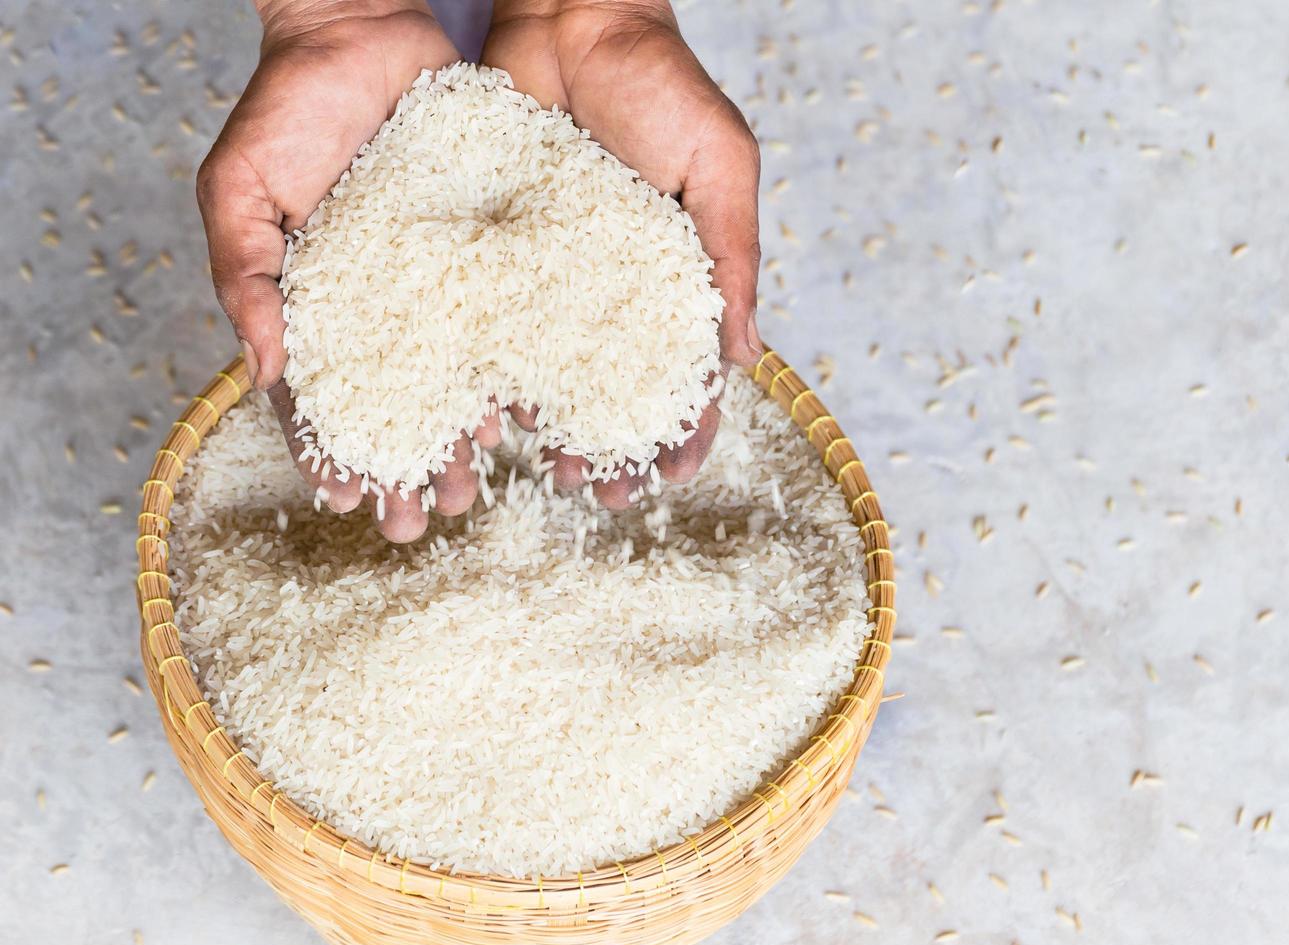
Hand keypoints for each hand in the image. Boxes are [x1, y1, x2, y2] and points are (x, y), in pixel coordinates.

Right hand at [196, 0, 465, 541]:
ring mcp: (443, 283)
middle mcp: (388, 306)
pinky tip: (526, 417)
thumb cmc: (288, 106)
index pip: (321, 395)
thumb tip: (266, 370)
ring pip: (457, 378)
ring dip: (464, 439)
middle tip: (424, 520)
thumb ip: (247, 275)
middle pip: (399, 404)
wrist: (364, 31)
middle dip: (408, 465)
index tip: (349, 501)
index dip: (332, 451)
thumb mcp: (242, 188)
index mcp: (322, 305)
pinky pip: (508, 320)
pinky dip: (515, 370)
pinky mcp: (492, 251)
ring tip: (479, 490)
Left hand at [482, 0, 763, 507]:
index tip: (672, 478)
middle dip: (612, 444)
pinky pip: (491, 321)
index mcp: (675, 276)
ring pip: (550, 368)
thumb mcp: (719, 164)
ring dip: (549, 424)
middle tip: (601, 494)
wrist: (570, 14)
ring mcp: (552, 273)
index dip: (685, 427)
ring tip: (543, 473)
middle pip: (614, 385)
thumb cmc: (662, 83)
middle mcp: (613, 287)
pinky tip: (482, 411)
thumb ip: (732, 254)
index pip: (688, 369)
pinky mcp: (495, 249)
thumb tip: (746, 357)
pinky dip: (489, 367)